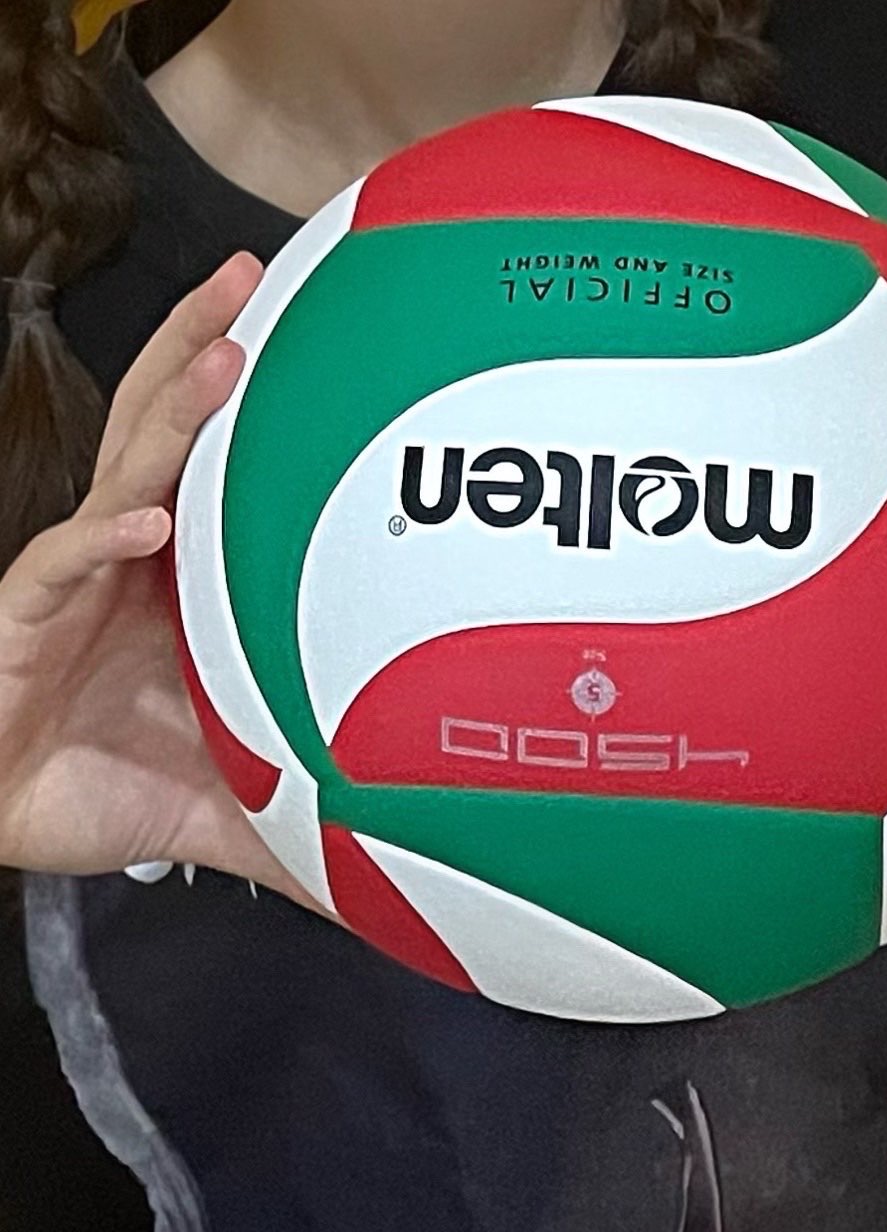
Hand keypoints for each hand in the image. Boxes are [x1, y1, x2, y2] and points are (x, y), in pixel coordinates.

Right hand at [0, 253, 318, 903]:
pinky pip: (60, 566)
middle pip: (162, 429)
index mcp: (179, 577)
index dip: (253, 404)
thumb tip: (403, 852)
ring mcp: (71, 580)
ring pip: (120, 473)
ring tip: (224, 354)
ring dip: (171, 413)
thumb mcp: (237, 792)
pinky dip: (101, 544)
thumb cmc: (110, 781)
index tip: (322, 345)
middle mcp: (126, 559)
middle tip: (251, 278)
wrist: (12, 819)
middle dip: (203, 346)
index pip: (213, 465)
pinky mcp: (21, 620)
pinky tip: (144, 528)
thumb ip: (316, 811)